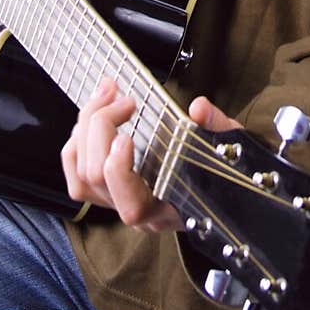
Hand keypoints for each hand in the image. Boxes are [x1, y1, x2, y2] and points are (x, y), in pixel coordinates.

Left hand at [60, 79, 240, 230]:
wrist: (222, 189)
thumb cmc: (225, 170)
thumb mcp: (232, 147)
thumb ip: (217, 128)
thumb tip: (198, 109)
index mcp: (171, 208)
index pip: (133, 207)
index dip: (120, 171)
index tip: (126, 136)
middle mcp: (142, 213)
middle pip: (98, 180)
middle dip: (101, 127)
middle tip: (121, 95)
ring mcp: (121, 205)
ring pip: (81, 180)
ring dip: (85, 131)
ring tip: (104, 97)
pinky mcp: (109, 194)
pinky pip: (77, 178)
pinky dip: (76, 145)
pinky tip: (92, 119)